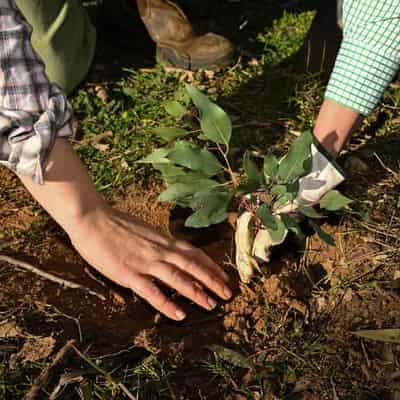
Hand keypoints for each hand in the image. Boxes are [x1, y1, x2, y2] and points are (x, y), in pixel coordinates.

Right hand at [66, 205, 231, 320]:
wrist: (92, 219)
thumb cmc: (116, 224)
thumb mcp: (144, 231)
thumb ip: (158, 242)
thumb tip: (170, 250)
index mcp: (162, 240)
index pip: (193, 253)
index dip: (210, 265)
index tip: (224, 276)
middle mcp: (159, 251)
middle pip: (192, 266)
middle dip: (212, 280)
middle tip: (228, 293)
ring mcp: (145, 262)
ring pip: (177, 278)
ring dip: (196, 292)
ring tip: (211, 305)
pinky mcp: (129, 273)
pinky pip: (152, 291)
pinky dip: (167, 303)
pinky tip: (179, 315)